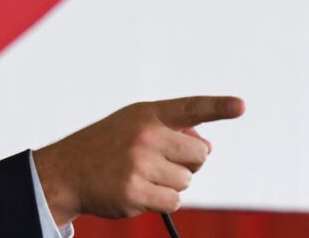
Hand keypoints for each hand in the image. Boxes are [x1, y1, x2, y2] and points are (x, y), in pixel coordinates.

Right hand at [33, 96, 244, 224]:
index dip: (219, 107)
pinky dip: (162, 201)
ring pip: (187, 180)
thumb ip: (172, 129)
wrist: (66, 172)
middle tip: (159, 162)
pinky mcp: (135, 192)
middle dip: (188, 162)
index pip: (190, 107)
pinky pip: (174, 202)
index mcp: (148, 113)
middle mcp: (145, 135)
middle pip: (199, 154)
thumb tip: (208, 148)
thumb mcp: (133, 125)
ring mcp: (139, 164)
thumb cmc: (107, 146)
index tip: (241, 106)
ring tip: (142, 176)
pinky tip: (138, 191)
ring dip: (171, 184)